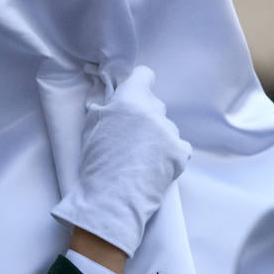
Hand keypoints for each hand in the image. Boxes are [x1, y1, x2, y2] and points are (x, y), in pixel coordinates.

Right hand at [52, 66, 190, 260]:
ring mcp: (169, 131)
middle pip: (154, 105)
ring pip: (166, 128)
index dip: (139, 84)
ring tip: (142, 158)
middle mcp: (153, 110)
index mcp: (129, 99)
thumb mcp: (92, 126)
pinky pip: (179, 146)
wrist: (112, 198)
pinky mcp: (181, 152)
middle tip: (131, 137)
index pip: (144, 75)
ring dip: (158, 137)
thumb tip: (113, 98)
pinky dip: (170, 154)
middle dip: (145, 117)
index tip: (135, 95)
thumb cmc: (96, 163)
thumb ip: (107, 107)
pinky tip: (155, 166)